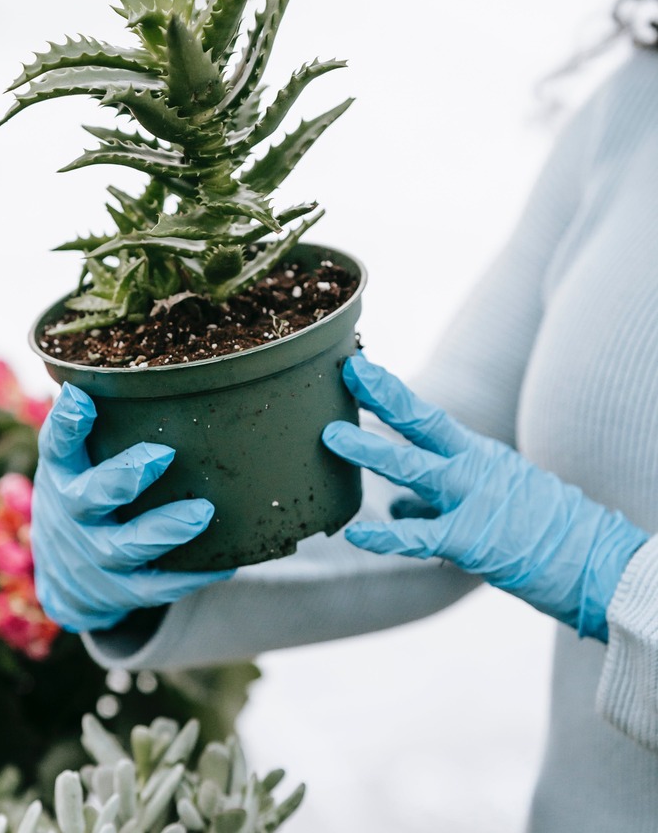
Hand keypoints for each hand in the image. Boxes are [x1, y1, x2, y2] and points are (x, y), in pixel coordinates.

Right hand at [32, 382, 232, 632]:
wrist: (64, 577)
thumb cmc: (83, 495)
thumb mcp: (76, 460)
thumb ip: (97, 423)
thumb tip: (140, 365)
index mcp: (62, 472)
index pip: (56, 444)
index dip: (66, 424)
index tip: (81, 399)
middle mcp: (73, 514)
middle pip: (89, 497)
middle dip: (124, 477)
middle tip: (163, 454)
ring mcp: (95, 555)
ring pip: (125, 546)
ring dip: (164, 530)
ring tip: (202, 512)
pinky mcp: (119, 591)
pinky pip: (155, 588)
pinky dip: (189, 578)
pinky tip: (226, 562)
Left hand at [322, 354, 648, 640]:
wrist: (601, 565)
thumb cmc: (542, 531)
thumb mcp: (493, 496)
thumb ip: (434, 500)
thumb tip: (392, 506)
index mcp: (478, 455)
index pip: (426, 415)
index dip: (389, 391)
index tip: (358, 368)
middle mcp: (474, 469)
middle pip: (420, 425)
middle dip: (381, 398)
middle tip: (346, 376)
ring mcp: (474, 502)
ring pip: (412, 469)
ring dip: (370, 450)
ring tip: (331, 439)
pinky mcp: (474, 541)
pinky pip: (421, 537)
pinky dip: (387, 537)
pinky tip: (358, 535)